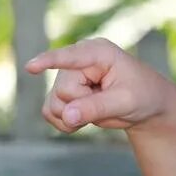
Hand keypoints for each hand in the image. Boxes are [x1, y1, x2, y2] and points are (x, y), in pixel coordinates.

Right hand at [25, 37, 175, 133]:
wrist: (145, 105)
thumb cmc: (142, 95)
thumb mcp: (125, 101)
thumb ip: (95, 107)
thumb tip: (67, 115)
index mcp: (97, 52)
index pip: (69, 57)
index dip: (49, 61)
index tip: (30, 67)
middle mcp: (77, 61)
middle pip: (62, 91)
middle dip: (82, 106)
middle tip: (107, 105)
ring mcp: (67, 76)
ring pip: (53, 104)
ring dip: (73, 117)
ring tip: (98, 111)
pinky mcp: (62, 93)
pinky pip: (49, 112)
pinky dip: (65, 123)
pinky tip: (84, 119)